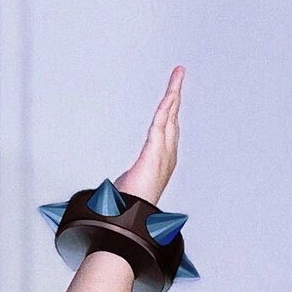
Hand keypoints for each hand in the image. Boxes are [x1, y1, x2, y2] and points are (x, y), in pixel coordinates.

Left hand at [114, 65, 183, 206]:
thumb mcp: (125, 189)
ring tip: (178, 75)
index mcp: (161, 160)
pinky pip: (161, 124)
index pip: (167, 128)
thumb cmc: (129, 207)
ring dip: (174, 94)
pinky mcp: (155, 153)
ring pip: (170, 116)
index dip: (170, 110)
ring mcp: (163, 153)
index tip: (172, 94)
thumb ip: (123, 183)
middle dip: (176, 94)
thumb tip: (111, 191)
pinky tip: (169, 95)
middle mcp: (166, 154)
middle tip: (179, 74)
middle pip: (173, 117)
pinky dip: (166, 107)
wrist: (130, 217)